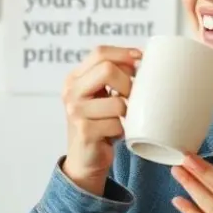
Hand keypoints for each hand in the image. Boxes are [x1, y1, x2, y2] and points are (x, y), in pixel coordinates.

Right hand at [60, 45, 140, 194]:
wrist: (85, 159)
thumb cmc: (99, 123)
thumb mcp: (100, 96)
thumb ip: (112, 76)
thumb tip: (140, 58)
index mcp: (74, 78)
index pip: (100, 53)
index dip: (124, 53)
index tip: (141, 59)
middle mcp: (70, 92)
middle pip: (107, 70)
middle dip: (128, 83)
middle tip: (132, 96)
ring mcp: (75, 112)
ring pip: (117, 102)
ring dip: (127, 112)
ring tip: (121, 119)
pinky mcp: (84, 131)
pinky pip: (117, 124)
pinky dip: (123, 130)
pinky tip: (114, 133)